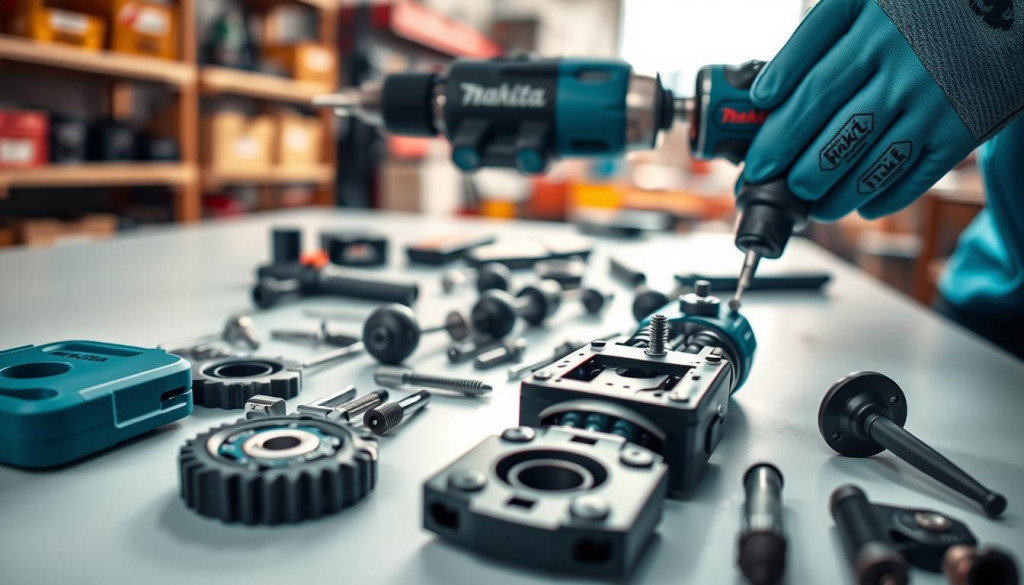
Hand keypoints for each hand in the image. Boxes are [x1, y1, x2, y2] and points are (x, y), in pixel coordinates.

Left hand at [740, 0, 994, 221]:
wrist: (1011, 2)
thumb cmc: (921, 5)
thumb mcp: (864, 1)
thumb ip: (815, 39)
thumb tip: (766, 95)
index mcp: (871, 29)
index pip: (810, 91)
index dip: (776, 134)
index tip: (755, 160)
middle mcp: (903, 67)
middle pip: (835, 135)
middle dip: (796, 170)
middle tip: (775, 185)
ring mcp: (935, 102)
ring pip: (871, 164)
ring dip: (833, 194)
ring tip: (812, 203)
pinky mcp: (963, 129)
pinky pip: (915, 176)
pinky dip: (884, 197)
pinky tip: (862, 204)